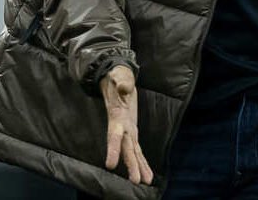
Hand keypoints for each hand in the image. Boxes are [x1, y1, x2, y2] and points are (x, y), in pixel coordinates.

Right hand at [99, 65, 153, 184]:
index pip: (114, 135)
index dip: (113, 149)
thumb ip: (122, 82)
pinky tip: (146, 173)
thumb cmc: (116, 77)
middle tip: (135, 180)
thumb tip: (125, 87)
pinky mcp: (132, 131)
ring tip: (144, 181)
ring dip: (137, 166)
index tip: (110, 165)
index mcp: (117, 116)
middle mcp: (121, 126)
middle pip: (126, 148)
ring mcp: (127, 130)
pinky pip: (137, 148)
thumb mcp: (119, 76)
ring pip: (132, 151)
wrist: (115, 80)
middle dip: (130, 164)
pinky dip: (141, 161)